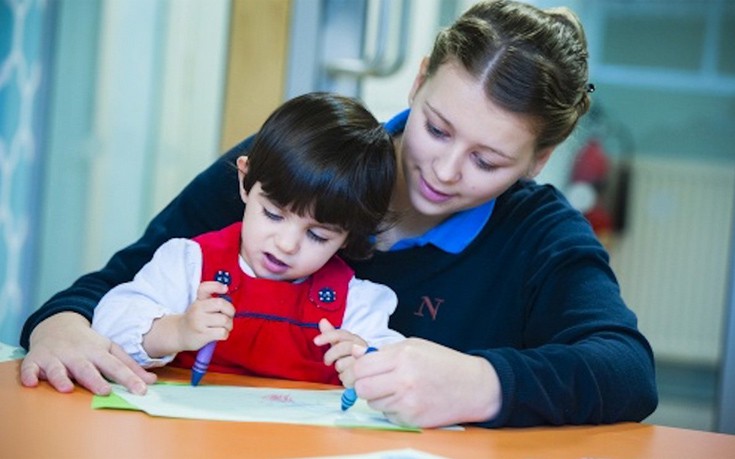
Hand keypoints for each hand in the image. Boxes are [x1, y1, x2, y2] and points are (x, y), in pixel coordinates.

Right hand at [20, 312, 156, 394]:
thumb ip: (130, 366)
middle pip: (87, 368)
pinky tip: (31, 382)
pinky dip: (30, 374)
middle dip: (95, 380)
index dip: (129, 378)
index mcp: (98, 352)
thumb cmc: (88, 343)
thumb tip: (152, 381)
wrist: (57, 325)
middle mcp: (77, 354)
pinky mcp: (36, 360)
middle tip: (105, 391)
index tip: (142, 390)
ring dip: (61, 377)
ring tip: (66, 389)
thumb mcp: (110, 350)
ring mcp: (56, 357)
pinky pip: (30, 368)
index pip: (116, 366)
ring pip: (58, 368)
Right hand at [144, 281, 234, 355]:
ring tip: (224, 327)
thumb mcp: (200, 305)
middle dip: (230, 311)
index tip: (225, 289)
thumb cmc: (196, 319)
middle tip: (229, 315)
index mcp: (199, 300)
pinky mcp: (202, 334)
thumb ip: (213, 301)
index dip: (216, 286)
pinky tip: (220, 334)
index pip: (204, 288)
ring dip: (229, 325)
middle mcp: (197, 309)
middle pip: (221, 304)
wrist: (180, 334)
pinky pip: (222, 332)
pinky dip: (225, 334)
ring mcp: (199, 322)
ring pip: (224, 320)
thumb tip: (229, 301)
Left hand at [313, 318, 366, 385]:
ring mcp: (365, 361)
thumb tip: (322, 320)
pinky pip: (347, 377)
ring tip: (343, 371)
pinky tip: (348, 378)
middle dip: (331, 355)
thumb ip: (332, 334)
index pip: (341, 334)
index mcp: (355, 339)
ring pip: (343, 363)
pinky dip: (344, 379)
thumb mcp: (341, 345)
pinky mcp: (366, 375)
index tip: (315, 341)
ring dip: (339, 368)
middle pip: (343, 347)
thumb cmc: (352, 358)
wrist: (371, 374)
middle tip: (327, 362)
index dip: (327, 336)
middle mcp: (362, 347)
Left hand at [350, 338, 501, 427]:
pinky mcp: (413, 420)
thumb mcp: (414, 346)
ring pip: (373, 403)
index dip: (357, 370)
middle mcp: (404, 379)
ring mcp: (408, 402)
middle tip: (373, 382)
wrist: (473, 386)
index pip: (361, 367)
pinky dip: (393, 408)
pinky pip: (388, 415)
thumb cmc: (442, 362)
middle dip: (363, 385)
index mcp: (403, 356)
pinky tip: (408, 399)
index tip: (361, 371)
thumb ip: (384, 351)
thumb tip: (355, 354)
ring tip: (398, 388)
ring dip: (379, 397)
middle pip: (362, 388)